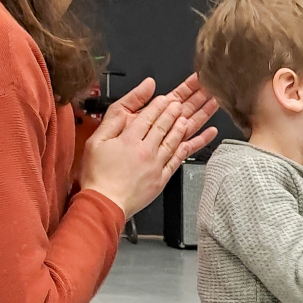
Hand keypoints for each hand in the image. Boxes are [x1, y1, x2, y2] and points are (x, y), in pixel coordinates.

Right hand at [79, 75, 218, 217]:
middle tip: (187, 100)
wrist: (104, 204)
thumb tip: (127, 108)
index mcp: (129, 139)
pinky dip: (194, 144)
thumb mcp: (96, 140)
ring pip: (175, 138)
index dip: (160, 105)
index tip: (167, 98)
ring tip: (198, 111)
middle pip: (165, 125)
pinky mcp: (162, 178)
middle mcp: (146, 149)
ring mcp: (156, 164)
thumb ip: (114, 118)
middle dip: (177, 110)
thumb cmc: (97, 175)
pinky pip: (181, 158)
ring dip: (188, 122)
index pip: (149, 116)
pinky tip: (205, 135)